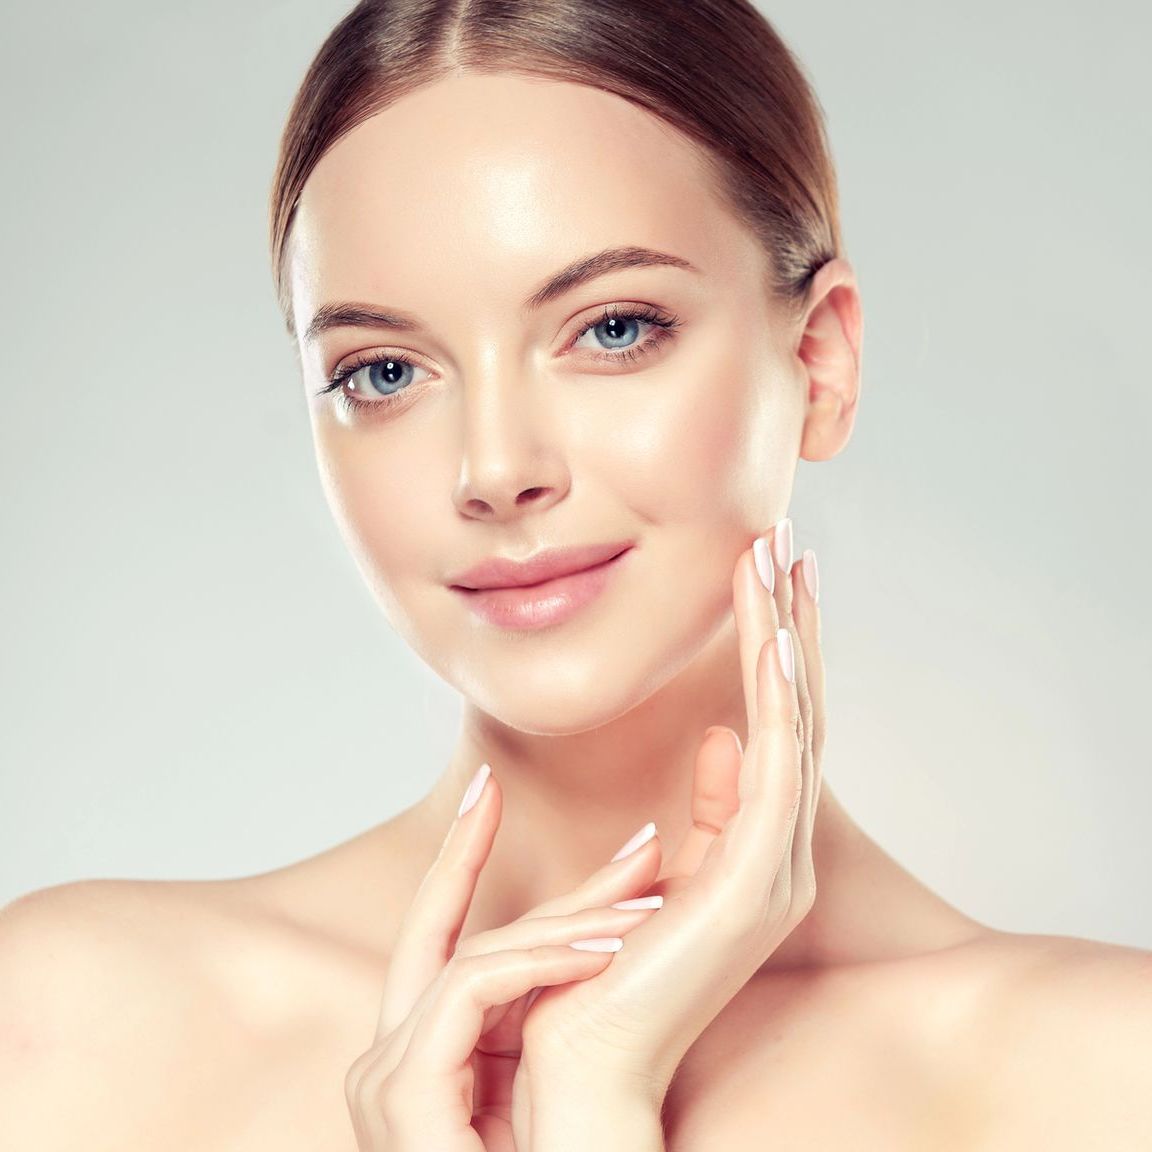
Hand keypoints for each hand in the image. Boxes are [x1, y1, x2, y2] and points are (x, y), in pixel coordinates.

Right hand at [342, 763, 667, 1150]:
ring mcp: (385, 1078)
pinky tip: (608, 951)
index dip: (457, 857)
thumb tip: (598, 928)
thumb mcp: (550, 1077)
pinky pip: (471, 992)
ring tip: (652, 901)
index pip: (436, 934)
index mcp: (424, 1053)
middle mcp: (389, 1057)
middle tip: (635, 841)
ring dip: (567, 923)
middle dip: (533, 876)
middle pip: (458, 934)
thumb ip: (550, 1007)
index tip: (484, 789)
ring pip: (475, 956)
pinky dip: (541, 963)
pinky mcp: (400, 1097)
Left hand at [519, 519, 824, 1105]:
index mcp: (755, 853)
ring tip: (780, 560)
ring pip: (794, 725)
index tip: (766, 581)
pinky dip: (783, 698)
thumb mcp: (658, 871)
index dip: (776, 652)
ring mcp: (777, 869)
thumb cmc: (604, 968)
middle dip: (790, 625)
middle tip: (784, 543)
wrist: (581, 1066)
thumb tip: (724, 737)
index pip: (774, 729)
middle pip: (795, 714)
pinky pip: (780, 767)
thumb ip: (703, 811)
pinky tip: (778, 636)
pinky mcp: (755, 881)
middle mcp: (780, 856)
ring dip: (790, 639)